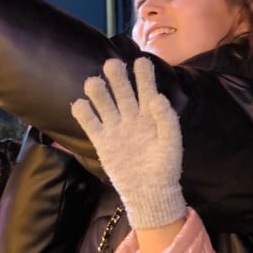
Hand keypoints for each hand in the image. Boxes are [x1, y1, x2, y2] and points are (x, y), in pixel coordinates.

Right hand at [71, 57, 185, 233]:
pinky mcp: (102, 140)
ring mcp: (115, 127)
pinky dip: (82, 112)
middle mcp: (131, 115)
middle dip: (116, 75)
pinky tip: (80, 105)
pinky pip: (89, 122)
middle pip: (121, 89)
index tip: (140, 61)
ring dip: (97, 90)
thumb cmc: (165, 166)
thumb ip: (167, 119)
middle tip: (112, 65)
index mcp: (151, 113)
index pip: (146, 87)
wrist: (149, 191)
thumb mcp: (172, 143)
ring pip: (103, 101)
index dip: (143, 74)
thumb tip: (156, 97)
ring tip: (94, 83)